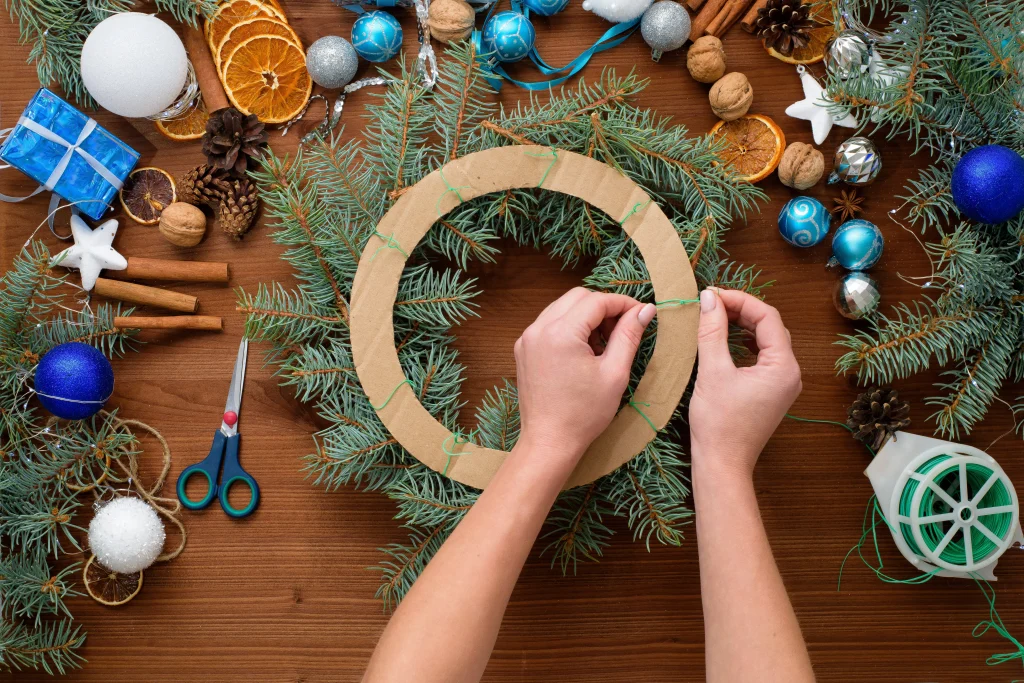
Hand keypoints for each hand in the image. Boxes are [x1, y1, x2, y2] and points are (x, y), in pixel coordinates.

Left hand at [513, 288, 655, 466]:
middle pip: (578, 297)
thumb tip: (645, 310)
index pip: (597, 301)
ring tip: (603, 344)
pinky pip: (549, 323)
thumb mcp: (614, 373)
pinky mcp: (523, 349)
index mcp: (560, 333)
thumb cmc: (584, 414)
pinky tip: (583, 351)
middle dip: (604, 307)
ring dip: (586, 316)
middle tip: (623, 330)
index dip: (623, 303)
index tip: (641, 314)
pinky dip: (569, 327)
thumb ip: (629, 335)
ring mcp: (527, 338)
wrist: (549, 441)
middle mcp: (538, 328)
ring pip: (562, 307)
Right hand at [689, 288, 800, 479]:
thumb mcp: (713, 371)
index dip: (740, 300)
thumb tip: (709, 298)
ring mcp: (782, 384)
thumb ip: (712, 331)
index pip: (767, 317)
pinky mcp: (771, 392)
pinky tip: (725, 338)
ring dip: (743, 325)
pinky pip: (762, 357)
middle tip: (711, 302)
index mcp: (783, 366)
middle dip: (741, 310)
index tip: (711, 294)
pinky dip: (744, 343)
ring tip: (715, 315)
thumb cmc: (718, 423)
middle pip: (770, 326)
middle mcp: (790, 373)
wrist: (722, 463)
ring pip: (766, 341)